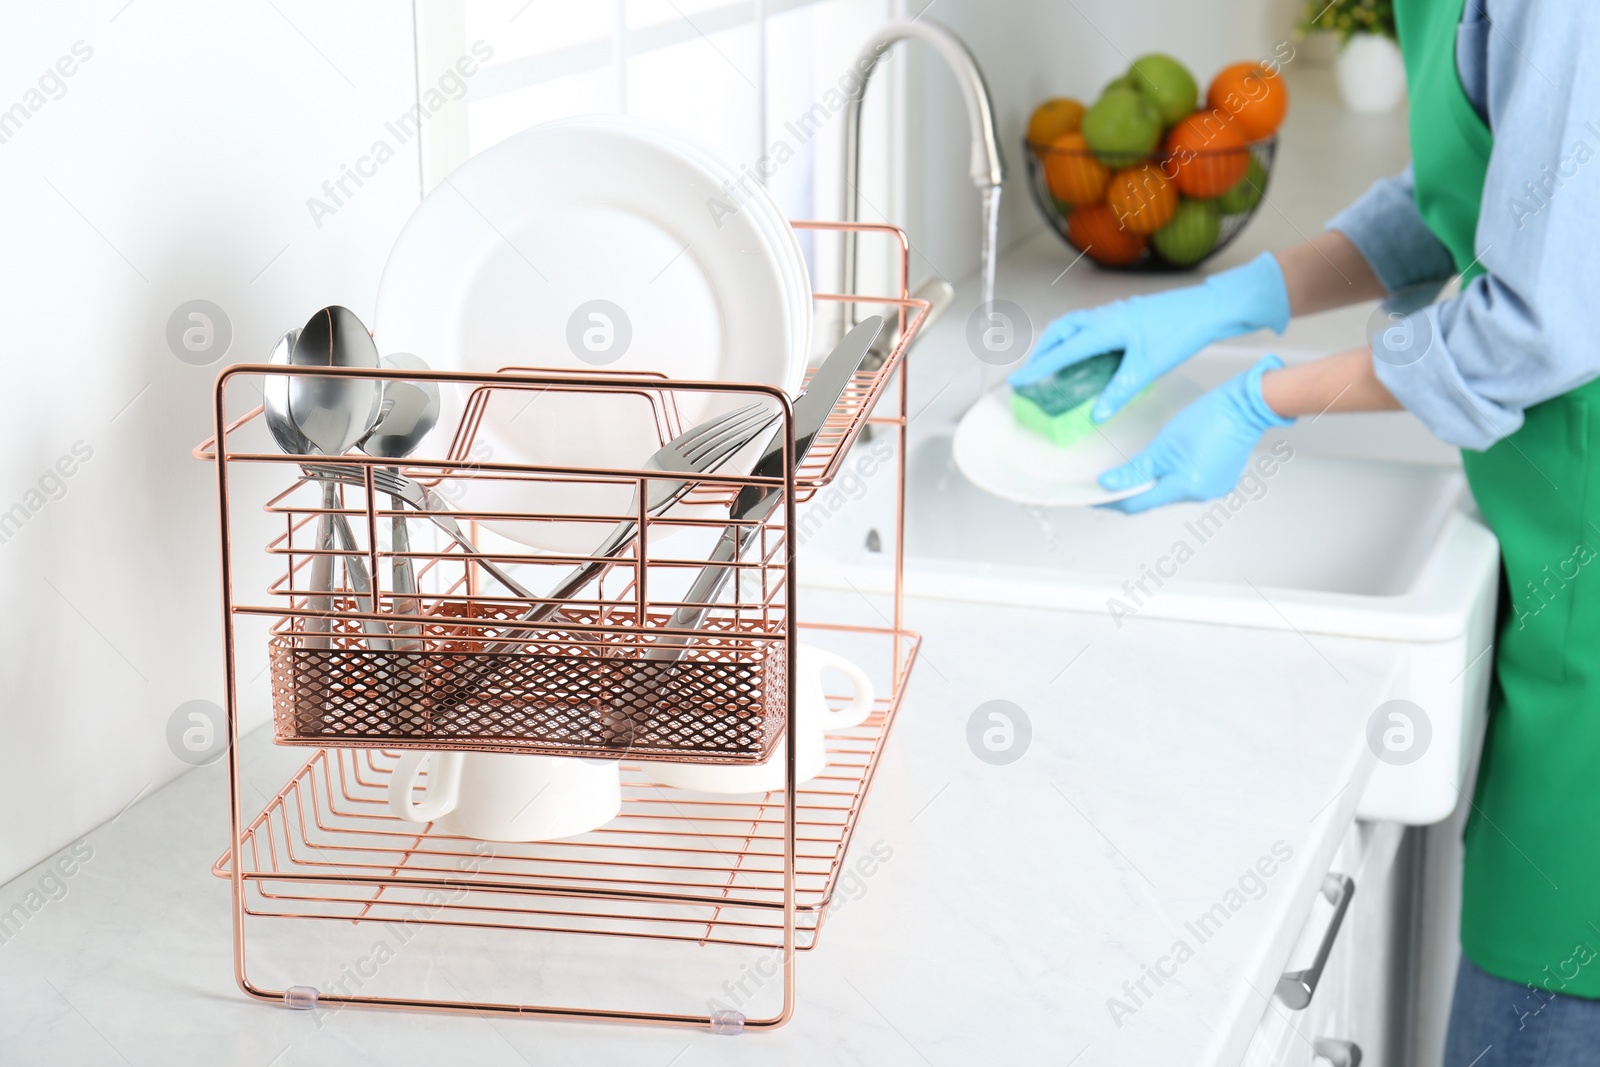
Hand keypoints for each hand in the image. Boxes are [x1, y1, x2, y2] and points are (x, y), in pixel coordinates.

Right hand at [1007, 252, 1289, 421]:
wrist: (1209, 308)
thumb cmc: (1181, 331)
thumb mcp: (1148, 368)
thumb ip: (1119, 392)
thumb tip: (1097, 414)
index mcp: (1106, 328)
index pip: (1063, 350)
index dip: (1039, 367)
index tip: (1019, 380)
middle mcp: (1106, 316)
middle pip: (1061, 330)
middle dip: (1044, 350)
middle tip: (1034, 372)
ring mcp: (1116, 313)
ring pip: (1076, 325)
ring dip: (1061, 343)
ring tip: (1055, 364)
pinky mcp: (1127, 315)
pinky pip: (1092, 326)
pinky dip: (1079, 340)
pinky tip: (1088, 356)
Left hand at [1098, 356, 1293, 513]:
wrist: (1246, 405)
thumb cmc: (1210, 417)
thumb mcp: (1164, 444)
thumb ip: (1136, 469)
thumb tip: (1109, 484)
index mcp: (1186, 487)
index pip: (1137, 504)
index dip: (1111, 501)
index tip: (1092, 496)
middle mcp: (1201, 493)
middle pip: (1154, 499)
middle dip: (1129, 491)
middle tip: (1105, 481)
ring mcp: (1213, 486)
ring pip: (1170, 490)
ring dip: (1150, 483)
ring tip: (1129, 471)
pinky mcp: (1220, 477)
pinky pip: (1187, 481)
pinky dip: (1170, 476)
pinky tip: (1161, 464)